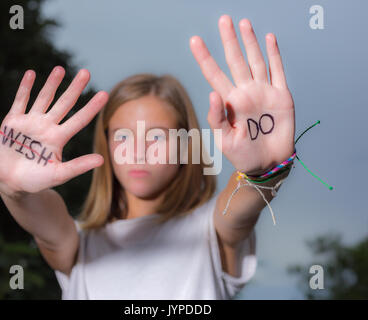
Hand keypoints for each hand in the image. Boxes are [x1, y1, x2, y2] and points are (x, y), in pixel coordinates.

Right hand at [0, 66, 107, 195]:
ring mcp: (30, 122)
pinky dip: (25, 88)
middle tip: (86, 72)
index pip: (80, 119)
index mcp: (59, 138)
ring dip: (51, 84)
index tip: (105, 94)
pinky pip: (20, 101)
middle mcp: (47, 126)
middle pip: (64, 104)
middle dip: (75, 88)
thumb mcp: (59, 174)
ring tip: (61, 69)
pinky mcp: (13, 122)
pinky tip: (32, 74)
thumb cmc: (37, 180)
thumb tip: (102, 160)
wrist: (12, 182)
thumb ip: (78, 166)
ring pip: (44, 99)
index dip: (92, 107)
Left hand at [190, 15, 294, 174]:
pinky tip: (268, 39)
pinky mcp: (281, 96)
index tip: (194, 40)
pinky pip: (278, 71)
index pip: (214, 74)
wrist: (267, 164)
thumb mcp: (224, 139)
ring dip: (250, 42)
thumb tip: (212, 93)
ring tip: (243, 23)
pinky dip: (274, 54)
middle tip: (223, 19)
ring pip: (256, 60)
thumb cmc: (242, 154)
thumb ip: (217, 117)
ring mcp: (263, 92)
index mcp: (229, 102)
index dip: (205, 58)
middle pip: (235, 61)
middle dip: (229, 40)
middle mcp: (245, 92)